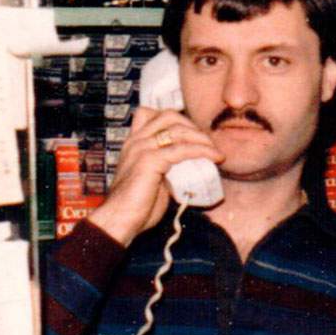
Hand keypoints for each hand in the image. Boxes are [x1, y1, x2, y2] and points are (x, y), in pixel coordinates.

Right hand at [88, 106, 223, 245]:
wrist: (120, 220)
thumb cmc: (136, 206)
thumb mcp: (152, 179)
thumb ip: (166, 168)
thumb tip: (188, 168)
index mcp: (133, 143)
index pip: (151, 113)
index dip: (175, 119)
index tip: (192, 135)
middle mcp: (136, 141)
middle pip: (169, 116)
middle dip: (192, 126)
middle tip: (207, 144)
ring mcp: (141, 148)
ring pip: (178, 130)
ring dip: (202, 138)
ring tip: (215, 151)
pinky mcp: (150, 160)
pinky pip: (182, 149)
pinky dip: (202, 151)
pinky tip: (215, 158)